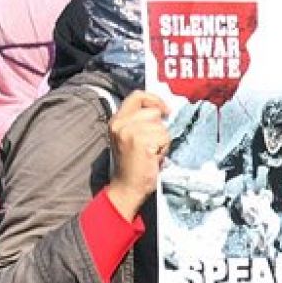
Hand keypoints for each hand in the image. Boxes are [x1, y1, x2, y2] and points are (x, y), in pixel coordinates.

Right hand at [107, 91, 170, 220]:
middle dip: (160, 127)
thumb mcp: (131, 137)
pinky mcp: (141, 141)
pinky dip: (164, 148)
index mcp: (117, 121)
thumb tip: (162, 110)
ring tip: (152, 152)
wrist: (127, 187)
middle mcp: (121, 124)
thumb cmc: (134, 164)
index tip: (164, 109)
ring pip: (161, 126)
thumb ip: (141, 121)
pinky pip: (164, 137)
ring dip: (162, 140)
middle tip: (153, 144)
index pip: (137, 96)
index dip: (154, 99)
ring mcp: (130, 132)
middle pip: (153, 111)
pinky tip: (154, 157)